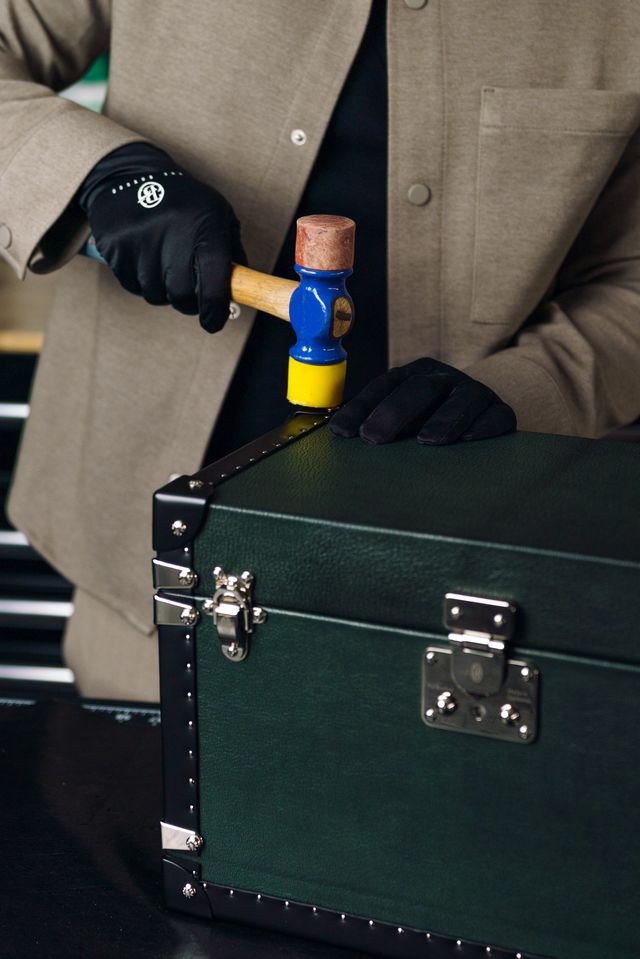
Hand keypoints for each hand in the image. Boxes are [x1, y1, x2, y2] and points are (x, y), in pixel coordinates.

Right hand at [77, 143, 245, 331]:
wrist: (130, 174)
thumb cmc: (185, 202)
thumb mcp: (218, 215)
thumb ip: (232, 253)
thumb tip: (239, 291)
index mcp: (205, 229)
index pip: (213, 286)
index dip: (214, 312)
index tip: (213, 322)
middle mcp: (173, 235)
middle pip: (181, 296)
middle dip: (188, 302)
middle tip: (189, 292)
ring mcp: (141, 242)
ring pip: (155, 294)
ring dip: (162, 290)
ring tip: (164, 265)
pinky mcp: (116, 248)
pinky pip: (132, 285)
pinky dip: (140, 280)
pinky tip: (144, 257)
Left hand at [330, 357, 515, 443]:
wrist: (483, 412)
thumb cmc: (431, 419)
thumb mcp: (403, 415)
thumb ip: (376, 420)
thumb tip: (338, 432)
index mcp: (414, 375)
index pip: (384, 387)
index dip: (362, 407)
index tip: (342, 431)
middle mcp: (443, 379)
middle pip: (418, 389)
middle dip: (393, 412)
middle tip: (374, 437)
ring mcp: (474, 393)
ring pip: (460, 400)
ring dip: (443, 419)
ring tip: (427, 440)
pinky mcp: (500, 412)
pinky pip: (495, 416)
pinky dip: (482, 427)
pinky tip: (468, 439)